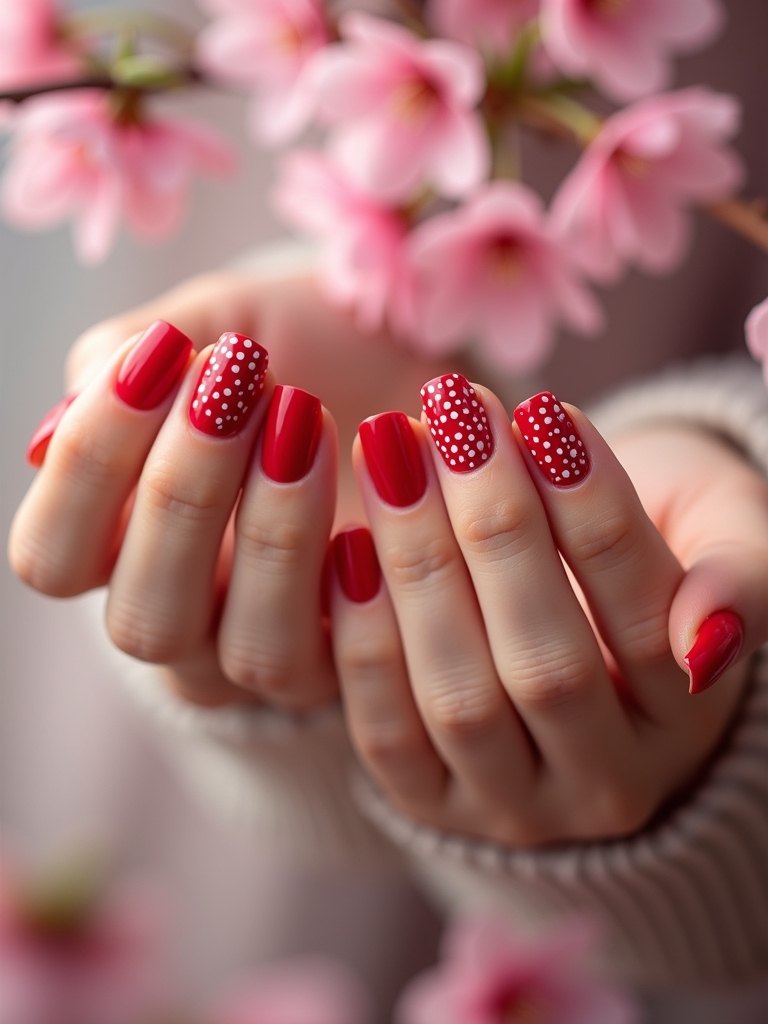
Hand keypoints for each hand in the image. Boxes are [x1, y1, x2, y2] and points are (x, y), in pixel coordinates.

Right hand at [9, 267, 450, 707]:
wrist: (390, 352)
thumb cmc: (278, 347)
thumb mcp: (199, 325)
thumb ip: (120, 362)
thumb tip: (53, 440)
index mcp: (116, 550)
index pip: (54, 555)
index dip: (91, 466)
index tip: (160, 357)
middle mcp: (183, 618)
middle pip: (143, 619)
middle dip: (184, 495)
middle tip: (233, 383)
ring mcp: (268, 651)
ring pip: (250, 650)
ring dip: (275, 531)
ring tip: (303, 416)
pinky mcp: (356, 654)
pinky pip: (353, 661)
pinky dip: (360, 577)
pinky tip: (376, 486)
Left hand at [330, 377, 767, 843]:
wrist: (579, 610)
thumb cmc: (658, 552)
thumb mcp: (726, 541)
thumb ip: (741, 579)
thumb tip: (702, 634)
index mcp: (688, 721)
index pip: (644, 617)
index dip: (593, 512)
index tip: (546, 409)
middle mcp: (605, 785)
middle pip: (546, 665)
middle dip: (495, 526)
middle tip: (453, 412)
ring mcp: (512, 804)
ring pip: (459, 699)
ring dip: (417, 566)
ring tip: (390, 450)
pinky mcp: (428, 800)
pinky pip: (385, 732)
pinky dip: (362, 637)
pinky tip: (347, 542)